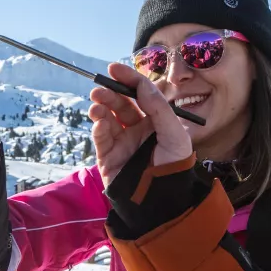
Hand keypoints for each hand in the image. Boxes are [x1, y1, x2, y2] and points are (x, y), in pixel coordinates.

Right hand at [88, 62, 191, 186]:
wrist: (161, 201)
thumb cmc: (174, 167)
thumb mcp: (174, 134)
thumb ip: (160, 108)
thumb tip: (142, 85)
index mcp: (155, 121)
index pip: (140, 95)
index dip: (128, 80)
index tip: (113, 69)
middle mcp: (138, 129)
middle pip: (120, 104)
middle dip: (109, 93)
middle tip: (100, 88)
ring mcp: (122, 142)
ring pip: (107, 118)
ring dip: (100, 108)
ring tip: (96, 103)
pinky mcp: (109, 156)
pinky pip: (101, 137)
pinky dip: (98, 127)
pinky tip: (99, 123)